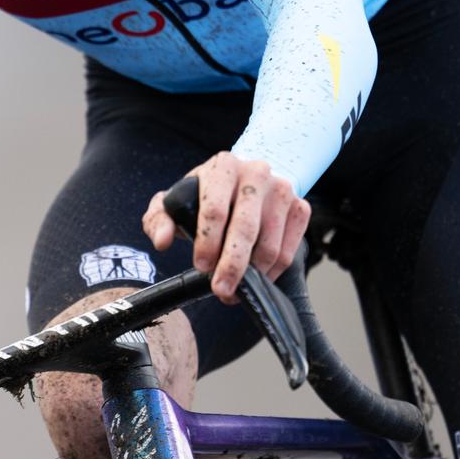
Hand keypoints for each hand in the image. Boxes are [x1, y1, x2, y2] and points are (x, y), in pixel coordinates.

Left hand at [143, 153, 309, 303]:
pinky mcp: (300, 208)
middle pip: (246, 229)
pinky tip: (255, 279)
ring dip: (252, 275)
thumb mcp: (174, 202)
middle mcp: (257, 173)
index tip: (201, 267)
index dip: (208, 242)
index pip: (216, 209)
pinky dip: (270, 273)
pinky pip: (288, 251)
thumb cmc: (205, 196)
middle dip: (232, 265)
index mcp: (223, 167)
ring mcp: (282, 190)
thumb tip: (162, 241)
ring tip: (234, 289)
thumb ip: (159, 220)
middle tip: (220, 291)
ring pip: (270, 245)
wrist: (246, 180)